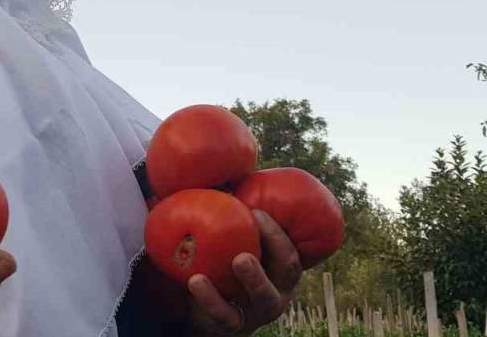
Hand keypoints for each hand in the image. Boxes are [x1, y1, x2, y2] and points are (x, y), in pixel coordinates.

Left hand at [185, 210, 301, 335]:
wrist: (201, 316)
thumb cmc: (218, 267)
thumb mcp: (225, 240)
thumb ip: (222, 209)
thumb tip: (209, 165)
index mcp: (278, 268)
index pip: (291, 249)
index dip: (280, 231)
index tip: (259, 211)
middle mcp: (276, 290)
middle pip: (288, 270)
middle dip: (277, 244)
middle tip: (258, 220)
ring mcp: (256, 311)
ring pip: (265, 297)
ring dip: (255, 276)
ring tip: (239, 258)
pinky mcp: (232, 325)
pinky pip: (225, 314)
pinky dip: (210, 298)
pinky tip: (195, 280)